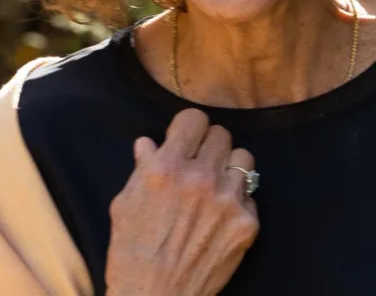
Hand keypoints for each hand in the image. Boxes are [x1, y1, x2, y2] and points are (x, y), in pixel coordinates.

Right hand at [105, 108, 258, 295]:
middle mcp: (200, 178)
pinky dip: (238, 200)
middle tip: (200, 164)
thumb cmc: (132, 255)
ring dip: (229, 167)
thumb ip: (142, 169)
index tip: (186, 138)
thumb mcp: (124, 205)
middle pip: (221, 134)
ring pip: (244, 158)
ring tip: (216, 184)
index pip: (194, 119)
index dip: (189, 128)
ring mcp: (227, 201)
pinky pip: (251, 194)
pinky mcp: (246, 224)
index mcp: (167, 168)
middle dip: (208, 146)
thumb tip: (149, 143)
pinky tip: (222, 214)